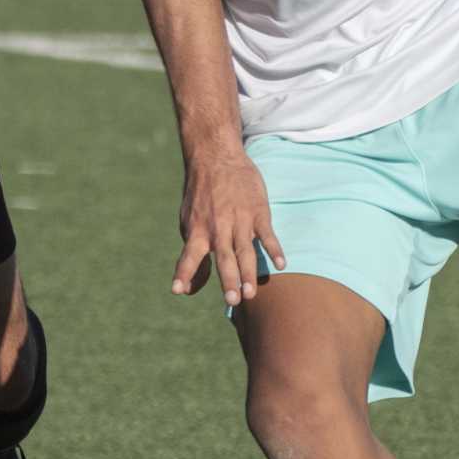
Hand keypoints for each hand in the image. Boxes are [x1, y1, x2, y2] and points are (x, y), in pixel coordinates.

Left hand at [172, 149, 286, 308]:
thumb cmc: (201, 198)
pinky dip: (274, 249)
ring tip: (252, 292)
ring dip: (249, 272)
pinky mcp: (257, 211)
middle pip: (224, 258)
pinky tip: (281, 264)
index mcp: (197, 232)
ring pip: (245, 250)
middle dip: (228, 279)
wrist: (215, 158)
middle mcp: (217, 228)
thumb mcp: (190, 224)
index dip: (184, 273)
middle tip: (233, 300)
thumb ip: (193, 257)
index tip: (178, 290)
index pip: (188, 257)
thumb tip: (188, 291)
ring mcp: (239, 220)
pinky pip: (267, 234)